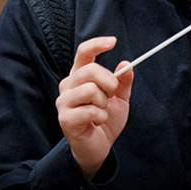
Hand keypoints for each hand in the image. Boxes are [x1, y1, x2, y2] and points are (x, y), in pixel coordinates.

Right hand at [56, 36, 132, 180]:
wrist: (99, 147)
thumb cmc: (105, 121)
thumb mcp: (120, 99)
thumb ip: (122, 82)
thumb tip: (126, 64)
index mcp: (80, 76)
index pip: (83, 53)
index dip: (97, 44)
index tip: (113, 42)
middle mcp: (68, 85)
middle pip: (91, 70)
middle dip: (109, 84)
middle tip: (111, 97)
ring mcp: (64, 102)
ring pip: (90, 90)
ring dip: (104, 103)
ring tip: (101, 112)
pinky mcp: (65, 118)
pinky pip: (91, 110)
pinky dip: (101, 117)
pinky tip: (97, 122)